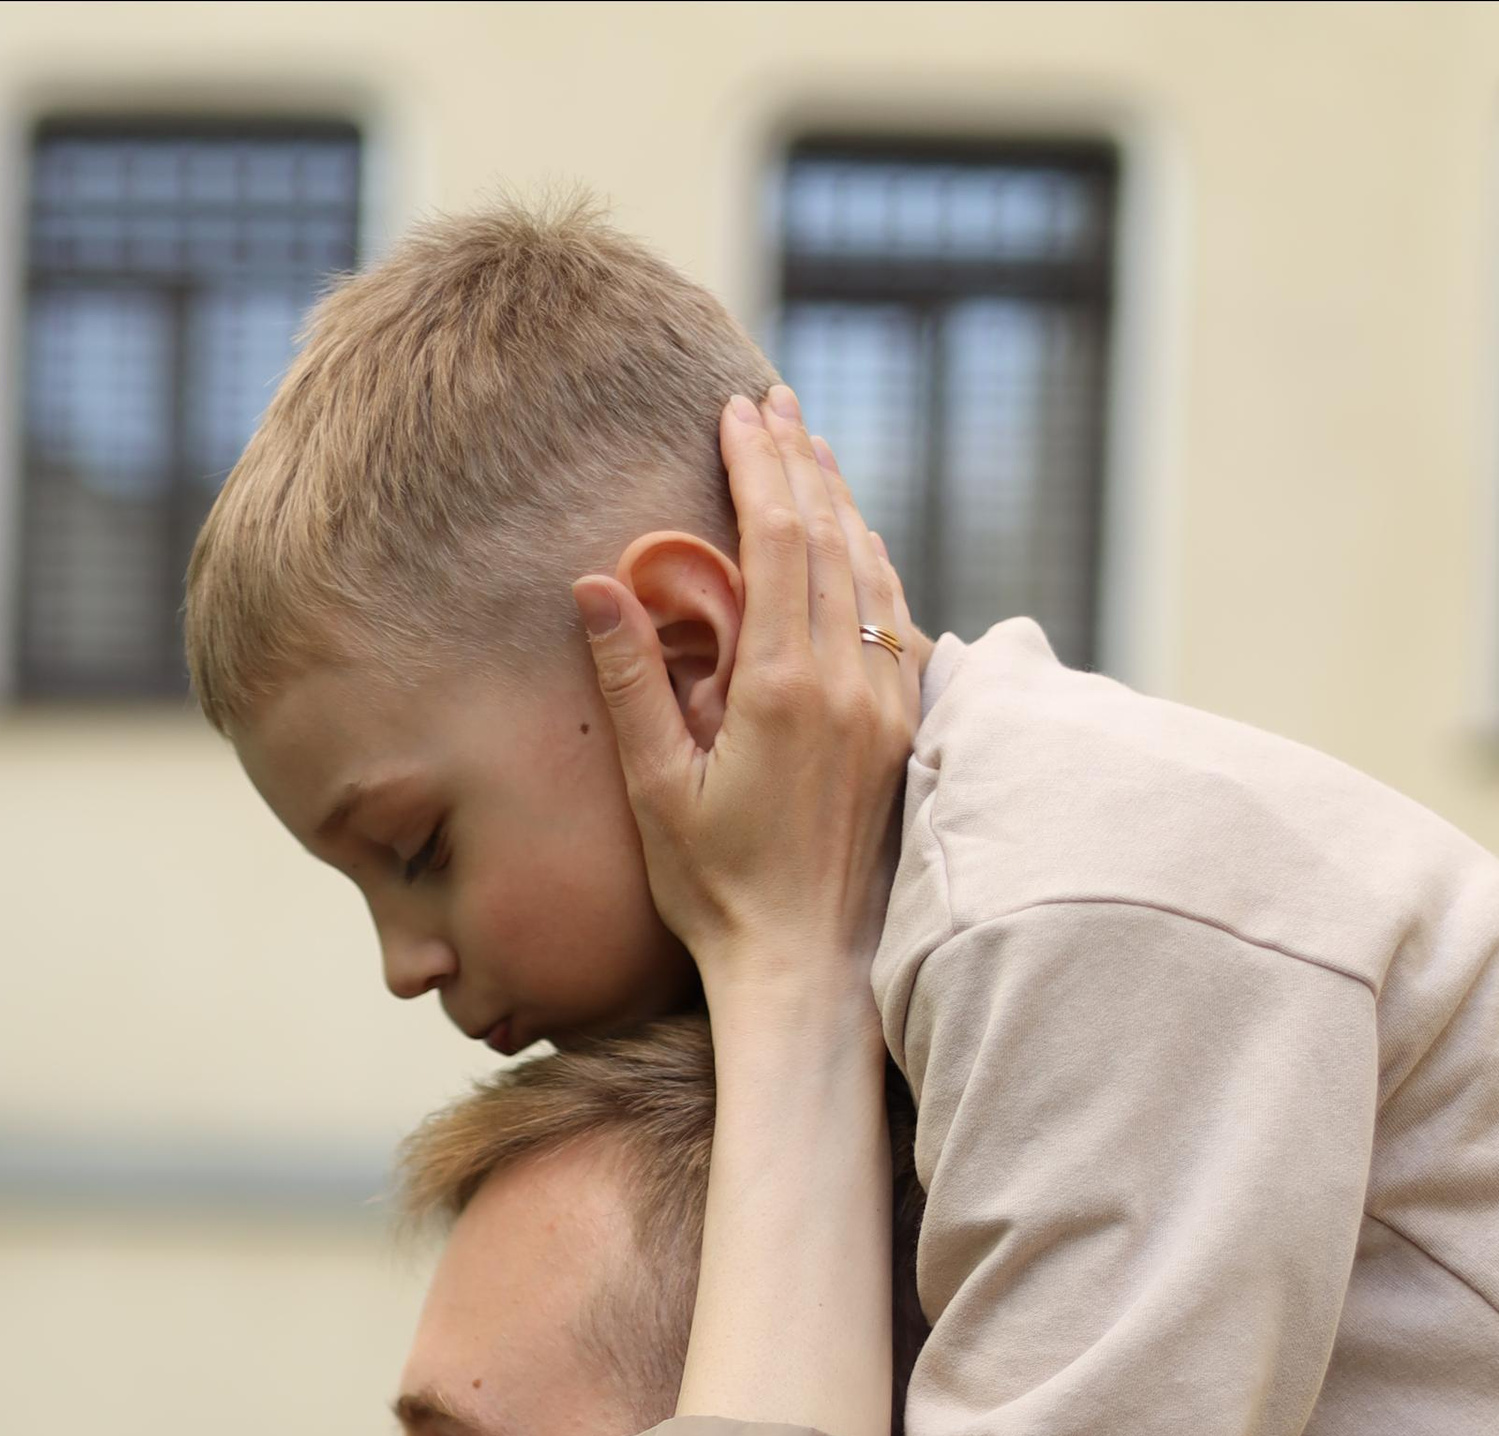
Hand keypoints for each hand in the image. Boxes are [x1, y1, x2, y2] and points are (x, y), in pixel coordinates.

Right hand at [573, 385, 917, 999]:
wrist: (807, 969)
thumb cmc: (718, 893)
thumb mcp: (657, 790)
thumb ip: (631, 681)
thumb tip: (593, 584)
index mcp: (785, 687)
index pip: (780, 538)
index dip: (759, 465)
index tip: (738, 412)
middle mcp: (851, 684)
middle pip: (834, 537)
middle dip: (802, 462)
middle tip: (774, 404)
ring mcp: (888, 706)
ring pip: (874, 571)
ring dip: (843, 503)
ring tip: (813, 450)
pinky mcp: (905, 732)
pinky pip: (899, 619)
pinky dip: (873, 565)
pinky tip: (856, 546)